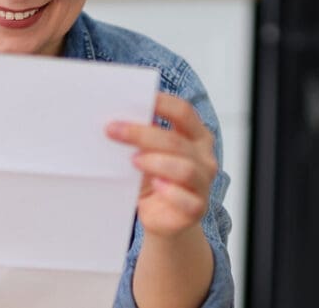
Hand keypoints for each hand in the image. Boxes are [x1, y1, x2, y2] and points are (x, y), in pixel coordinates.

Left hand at [106, 93, 217, 238]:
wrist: (164, 219)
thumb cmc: (155, 180)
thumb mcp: (148, 154)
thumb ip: (143, 137)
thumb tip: (119, 117)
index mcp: (196, 136)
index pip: (184, 112)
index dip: (162, 103)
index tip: (136, 99)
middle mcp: (204, 157)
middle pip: (176, 140)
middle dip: (142, 133)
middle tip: (114, 130)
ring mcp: (203, 183)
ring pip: (184, 168)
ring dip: (155, 162)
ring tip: (133, 161)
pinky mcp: (197, 208)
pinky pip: (186, 199)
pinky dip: (170, 191)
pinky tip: (155, 186)